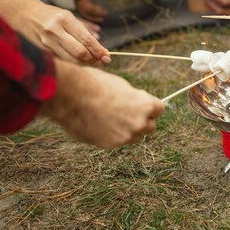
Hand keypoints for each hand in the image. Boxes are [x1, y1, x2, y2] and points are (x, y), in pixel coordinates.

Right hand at [0, 0, 110, 63]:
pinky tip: (81, 60)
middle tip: (102, 60)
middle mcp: (55, 30)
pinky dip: (74, 61)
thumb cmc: (51, 15)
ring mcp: (47, 41)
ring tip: (93, 61)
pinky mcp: (43, 49)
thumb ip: (83, 32)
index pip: (86, 39)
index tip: (107, 56)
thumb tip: (100, 48)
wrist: (25, 14)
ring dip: (85, 62)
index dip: (98, 50)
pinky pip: (63, 59)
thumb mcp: (68, 17)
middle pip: (79, 51)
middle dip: (93, 58)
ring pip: (71, 59)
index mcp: (64, 18)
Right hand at [42, 60, 163, 148]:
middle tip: (126, 112)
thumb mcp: (122, 86)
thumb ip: (135, 99)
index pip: (159, 110)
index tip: (143, 105)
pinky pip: (117, 141)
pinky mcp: (109, 145)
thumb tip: (138, 105)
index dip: (150, 106)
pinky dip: (111, 134)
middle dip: (142, 120)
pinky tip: (99, 123)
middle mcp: (139, 123)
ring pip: (134, 136)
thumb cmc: (96, 84)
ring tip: (110, 118)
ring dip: (127, 129)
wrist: (70, 94)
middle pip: (149, 126)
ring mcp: (124, 136)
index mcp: (146, 106)